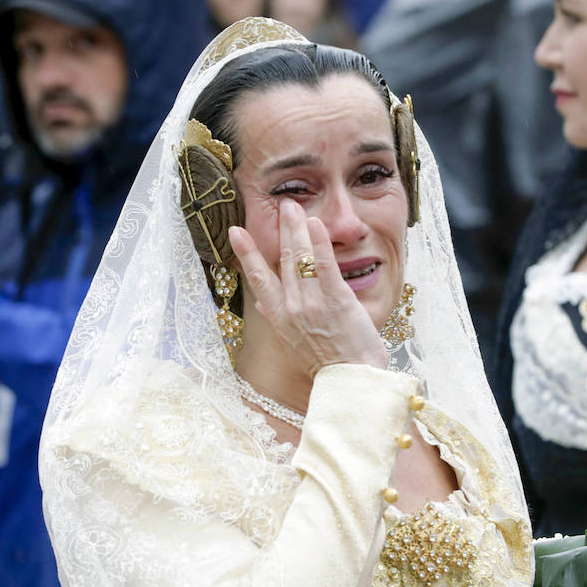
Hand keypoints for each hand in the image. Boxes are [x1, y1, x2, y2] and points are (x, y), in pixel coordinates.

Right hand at [230, 200, 386, 375]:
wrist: (350, 379)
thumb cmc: (327, 362)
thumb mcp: (294, 342)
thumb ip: (277, 319)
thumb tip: (261, 304)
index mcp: (280, 318)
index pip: (258, 279)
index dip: (247, 254)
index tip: (236, 231)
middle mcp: (291, 307)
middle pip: (281, 260)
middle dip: (281, 230)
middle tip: (283, 206)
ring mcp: (312, 303)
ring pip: (299, 258)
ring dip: (296, 229)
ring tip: (294, 208)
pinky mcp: (336, 299)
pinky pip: (324, 265)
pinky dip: (318, 243)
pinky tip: (314, 224)